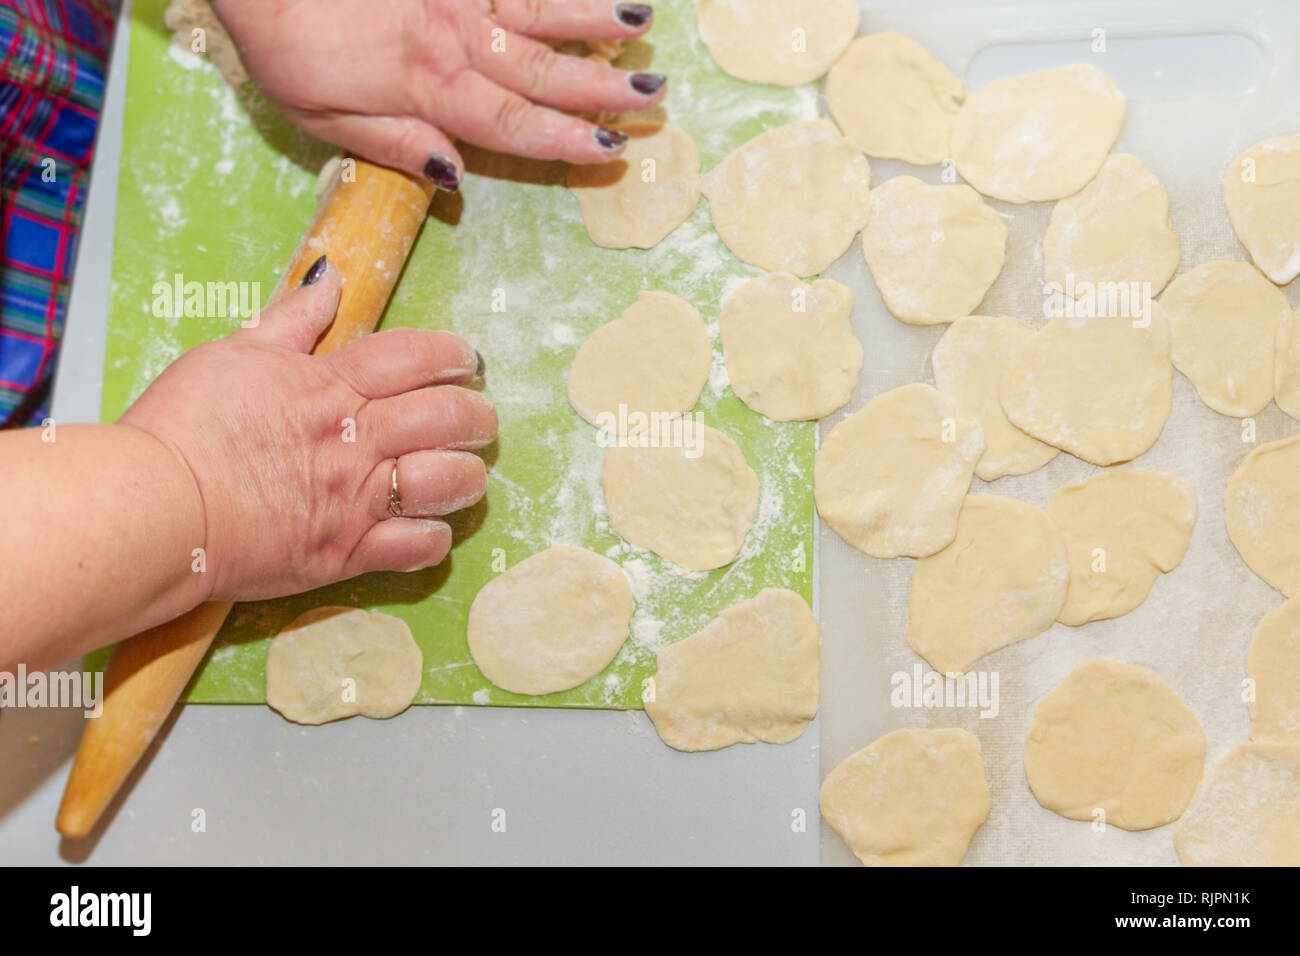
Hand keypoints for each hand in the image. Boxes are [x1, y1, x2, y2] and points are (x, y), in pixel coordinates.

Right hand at [120, 259, 497, 602]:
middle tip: (479, 419)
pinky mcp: (345, 553)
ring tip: (465, 474)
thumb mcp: (235, 353)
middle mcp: (356, 440)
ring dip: (466, 477)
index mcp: (332, 386)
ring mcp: (355, 499)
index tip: (466, 360)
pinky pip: (416, 548)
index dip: (451, 355)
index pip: (414, 357)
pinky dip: (434, 539)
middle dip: (476, 416)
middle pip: (446, 416)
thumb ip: (292, 320)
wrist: (159, 506)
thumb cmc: (185, 427)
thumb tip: (329, 277)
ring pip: (446, 482)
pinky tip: (431, 529)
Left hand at [211, 0, 664, 189]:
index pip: (512, 124)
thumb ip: (395, 144)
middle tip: (654, 93)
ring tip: (640, 19)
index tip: (613, 147)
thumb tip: (455, 177)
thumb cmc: (282, 44)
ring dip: (589, 15)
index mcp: (427, 87)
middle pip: (540, 67)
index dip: (564, 139)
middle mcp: (451, 36)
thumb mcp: (323, 118)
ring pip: (534, 6)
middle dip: (600, 83)